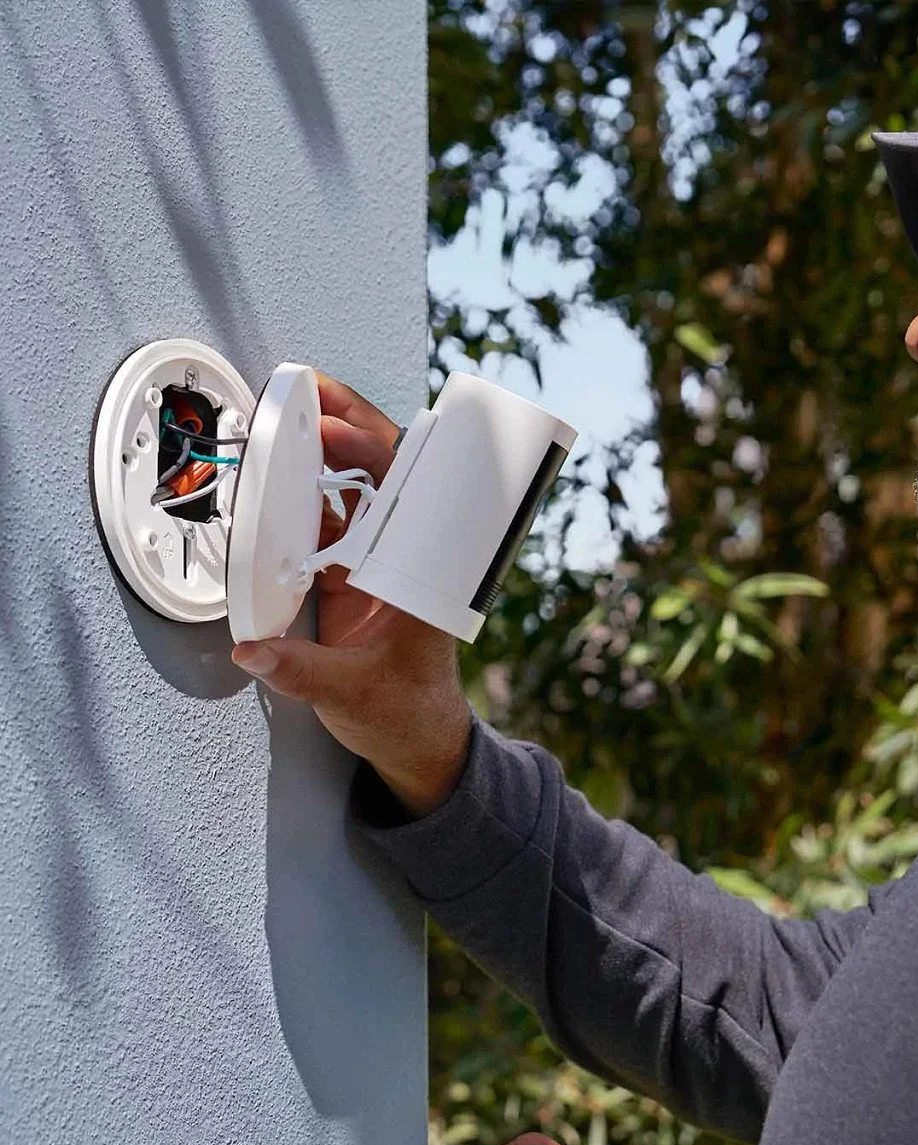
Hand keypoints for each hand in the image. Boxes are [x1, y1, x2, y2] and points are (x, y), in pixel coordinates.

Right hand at [231, 372, 470, 815]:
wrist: (415, 738)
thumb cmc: (405, 713)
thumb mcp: (353, 694)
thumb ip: (301, 672)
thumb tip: (253, 650)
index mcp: (420, 573)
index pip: (407, 493)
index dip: (374, 452)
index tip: (332, 427)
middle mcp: (404, 557)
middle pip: (386, 474)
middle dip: (352, 425)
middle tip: (308, 389)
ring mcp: (377, 562)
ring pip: (358, 489)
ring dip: (328, 450)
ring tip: (289, 412)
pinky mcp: (351, 575)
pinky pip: (330, 520)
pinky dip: (307, 492)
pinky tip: (279, 470)